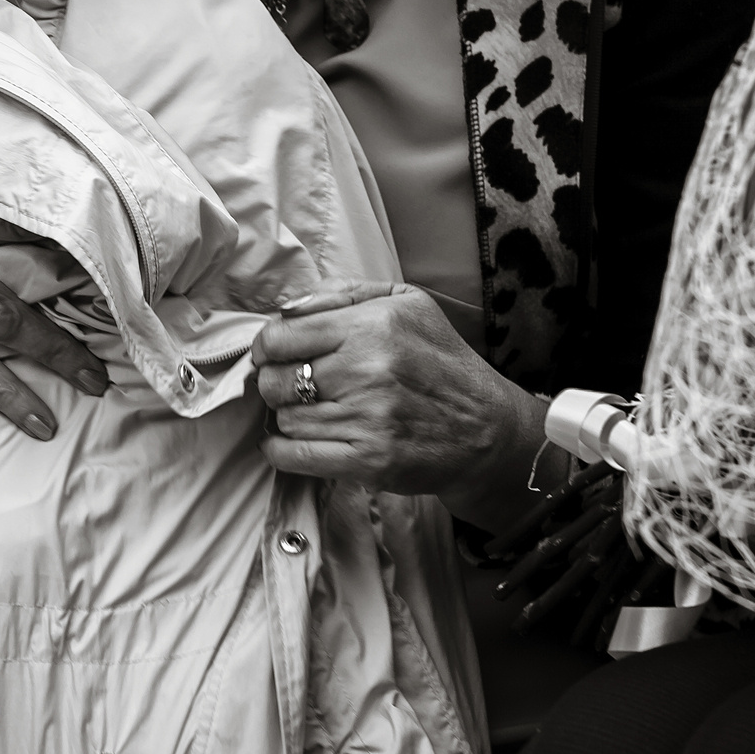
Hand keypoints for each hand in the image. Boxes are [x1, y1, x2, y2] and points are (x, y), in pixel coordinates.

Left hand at [250, 280, 547, 530]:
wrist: (486, 428)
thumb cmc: (441, 360)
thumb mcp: (407, 302)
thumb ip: (344, 293)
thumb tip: (287, 307)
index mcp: (372, 326)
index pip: (282, 336)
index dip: (268, 346)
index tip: (274, 354)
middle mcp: (366, 371)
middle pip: (276, 380)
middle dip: (276, 382)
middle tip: (293, 384)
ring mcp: (366, 420)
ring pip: (286, 419)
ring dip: (290, 416)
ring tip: (311, 410)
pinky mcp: (368, 461)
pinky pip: (295, 457)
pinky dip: (280, 451)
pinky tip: (287, 442)